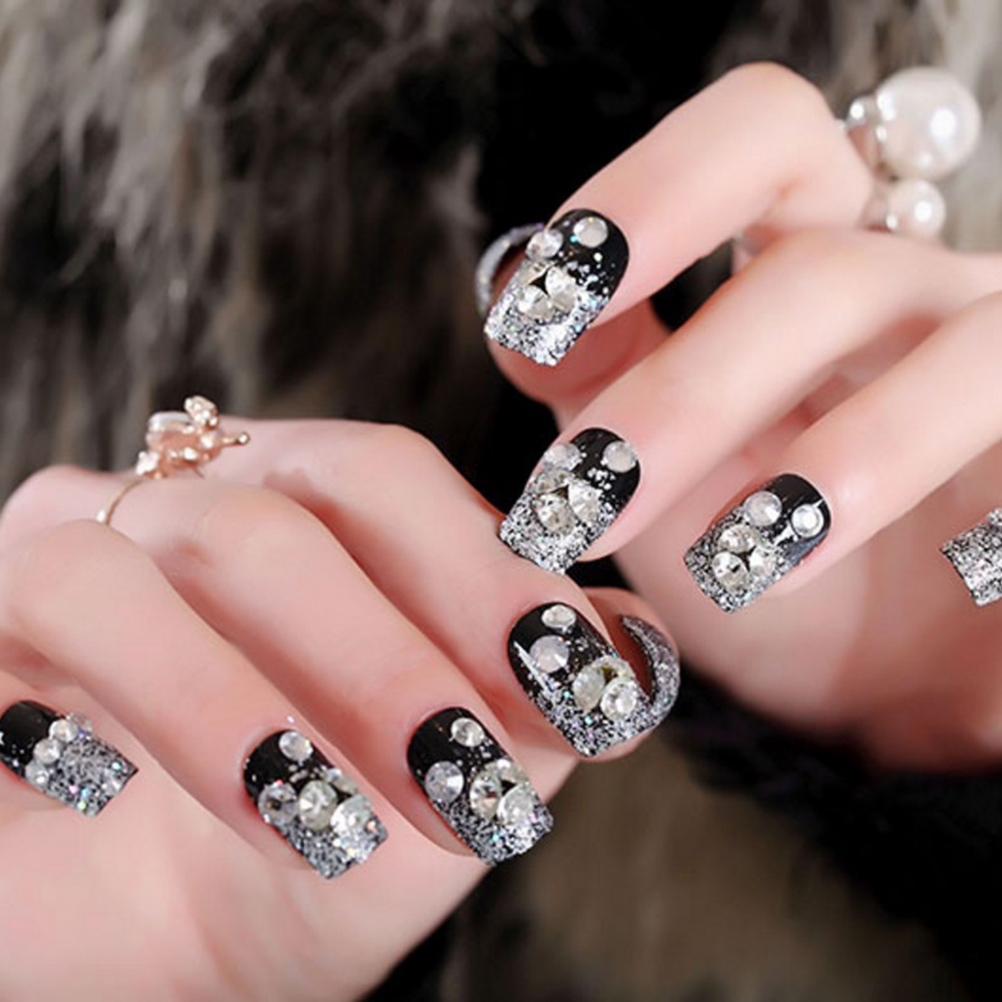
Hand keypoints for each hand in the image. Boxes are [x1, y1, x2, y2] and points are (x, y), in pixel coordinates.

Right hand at [0, 418, 675, 1000]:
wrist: (156, 953)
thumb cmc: (312, 855)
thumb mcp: (449, 787)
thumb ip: (537, 707)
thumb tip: (636, 652)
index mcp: (296, 507)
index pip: (387, 479)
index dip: (480, 568)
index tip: (568, 679)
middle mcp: (181, 502)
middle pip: (283, 512)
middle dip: (385, 650)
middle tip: (467, 776)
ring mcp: (72, 545)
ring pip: (162, 554)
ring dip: (255, 697)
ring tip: (330, 820)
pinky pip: (42, 598)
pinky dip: (129, 706)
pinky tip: (161, 794)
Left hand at [487, 62, 1001, 770]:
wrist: (880, 682)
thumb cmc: (761, 562)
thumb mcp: (655, 465)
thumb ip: (595, 376)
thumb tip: (518, 303)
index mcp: (808, 267)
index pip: (758, 144)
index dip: (652, 195)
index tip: (543, 306)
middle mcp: (914, 295)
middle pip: (825, 271)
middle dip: (692, 391)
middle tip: (585, 499)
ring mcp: (998, 365)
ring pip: (961, 355)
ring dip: (836, 460)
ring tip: (730, 564)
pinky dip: (931, 509)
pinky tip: (832, 571)